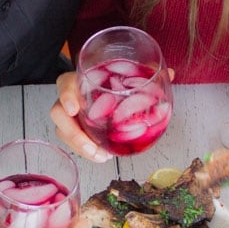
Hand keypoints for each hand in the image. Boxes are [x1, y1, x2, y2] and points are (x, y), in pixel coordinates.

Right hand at [50, 67, 175, 161]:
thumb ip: (145, 71)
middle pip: (58, 114)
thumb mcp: (126, 71)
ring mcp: (72, 115)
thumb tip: (171, 73)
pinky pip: (76, 141)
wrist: (104, 83)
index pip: (64, 84)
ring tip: (100, 156)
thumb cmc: (112, 76)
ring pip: (65, 132)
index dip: (66, 96)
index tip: (74, 109)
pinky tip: (103, 156)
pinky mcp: (77, 128)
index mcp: (79, 79)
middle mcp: (71, 97)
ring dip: (81, 147)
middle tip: (91, 147)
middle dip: (72, 133)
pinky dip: (88, 150)